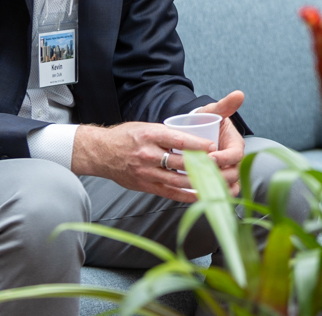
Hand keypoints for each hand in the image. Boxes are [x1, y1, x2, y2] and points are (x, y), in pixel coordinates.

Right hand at [71, 90, 247, 200]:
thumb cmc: (126, 136)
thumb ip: (168, 134)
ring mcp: (146, 172)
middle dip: (202, 165)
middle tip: (220, 167)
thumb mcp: (147, 127)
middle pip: (180, 162)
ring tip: (215, 182)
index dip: (198, 145)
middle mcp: (148, 154)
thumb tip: (194, 139)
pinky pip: (169, 192)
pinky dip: (185, 195)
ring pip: (177, 180)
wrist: (101, 152)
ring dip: (198, 182)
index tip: (213, 147)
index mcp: (150, 135)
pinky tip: (199, 195)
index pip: (178, 140)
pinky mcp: (145, 185)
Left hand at [194, 90, 246, 193]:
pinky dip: (214, 196)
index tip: (209, 158)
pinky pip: (221, 194)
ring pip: (229, 187)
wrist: (196, 131)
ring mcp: (228, 173)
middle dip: (218, 176)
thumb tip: (238, 94)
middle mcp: (234, 161)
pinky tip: (201, 196)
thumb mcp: (213, 111)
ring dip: (217, 189)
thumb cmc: (205, 120)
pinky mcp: (219, 182)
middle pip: (233, 174)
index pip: (236, 155)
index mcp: (236, 145)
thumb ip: (224, 105)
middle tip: (201, 175)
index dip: (224, 158)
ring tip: (201, 188)